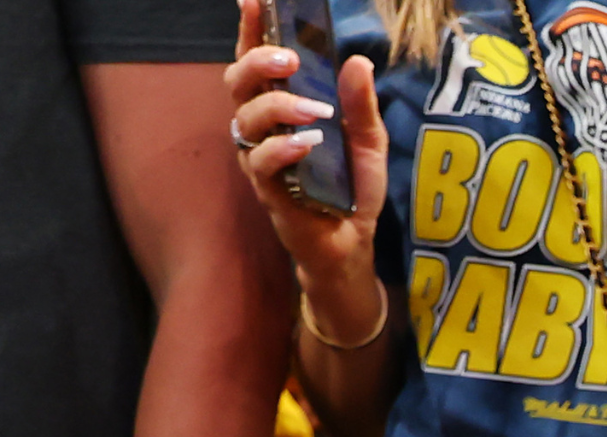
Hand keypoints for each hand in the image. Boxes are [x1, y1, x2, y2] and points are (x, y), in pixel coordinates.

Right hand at [225, 0, 389, 336]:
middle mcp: (262, 129)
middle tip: (289, 60)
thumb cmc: (350, 188)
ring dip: (278, 108)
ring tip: (315, 112)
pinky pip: (260, 162)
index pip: (257, 63)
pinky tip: (306, 143)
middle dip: (257, 63)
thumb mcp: (368, 141)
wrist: (351, 243)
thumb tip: (357, 60)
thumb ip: (360, 104)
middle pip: (238, 83)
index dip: (251, 31)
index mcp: (281, 108)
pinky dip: (282, 148)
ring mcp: (260, 159)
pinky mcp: (268, 191)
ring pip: (245, 119)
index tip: (253, 0)